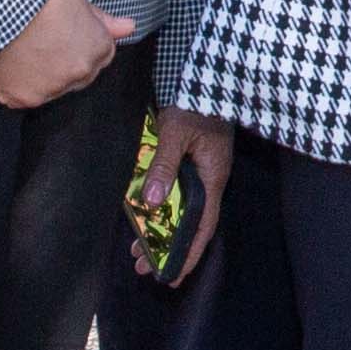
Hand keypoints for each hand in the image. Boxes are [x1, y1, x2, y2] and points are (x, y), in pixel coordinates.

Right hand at [0, 0, 133, 110]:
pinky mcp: (24, 98)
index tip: (64, 32)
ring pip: (52, 88)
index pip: (102, 54)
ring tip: (24, 49)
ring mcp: (53, 89)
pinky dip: (16, 86)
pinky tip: (9, 63)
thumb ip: (104, 20)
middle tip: (43, 40)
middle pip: (80, 75)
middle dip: (66, 62)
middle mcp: (80, 73)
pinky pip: (23, 97)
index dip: (83, 43)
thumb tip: (129, 27)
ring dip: (42, 76)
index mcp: (98, 48)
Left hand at [138, 108, 238, 279]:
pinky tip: (144, 218)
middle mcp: (209, 179)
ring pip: (181, 211)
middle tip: (143, 268)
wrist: (207, 73)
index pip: (202, 226)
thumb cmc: (195, 101)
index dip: (188, 253)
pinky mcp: (190, 161)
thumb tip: (150, 204)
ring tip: (138, 251)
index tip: (172, 276)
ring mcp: (200, 171)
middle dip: (168, 248)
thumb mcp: (175, 132)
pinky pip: (176, 194)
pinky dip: (160, 210)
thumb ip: (163, 166)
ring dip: (161, 232)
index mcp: (212, 177)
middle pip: (191, 224)